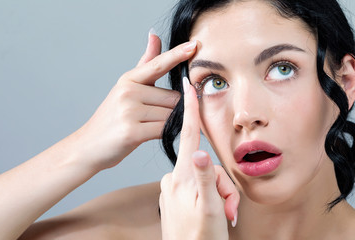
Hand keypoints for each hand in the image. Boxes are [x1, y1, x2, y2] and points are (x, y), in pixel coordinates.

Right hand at [70, 33, 197, 170]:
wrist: (89, 146)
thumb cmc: (112, 117)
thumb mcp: (126, 87)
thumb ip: (146, 63)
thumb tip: (155, 35)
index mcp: (128, 79)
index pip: (158, 64)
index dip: (178, 55)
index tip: (195, 45)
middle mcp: (128, 92)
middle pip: (174, 97)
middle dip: (172, 109)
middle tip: (153, 117)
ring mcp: (129, 111)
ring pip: (171, 115)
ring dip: (168, 123)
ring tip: (147, 126)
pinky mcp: (132, 132)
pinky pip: (164, 130)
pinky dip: (164, 134)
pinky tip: (149, 134)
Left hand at [159, 77, 239, 239]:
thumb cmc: (199, 238)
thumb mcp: (209, 209)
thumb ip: (206, 179)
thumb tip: (201, 153)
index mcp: (183, 176)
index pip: (190, 135)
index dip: (191, 109)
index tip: (188, 86)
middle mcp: (175, 178)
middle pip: (207, 165)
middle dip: (222, 184)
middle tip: (227, 208)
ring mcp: (174, 188)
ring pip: (206, 178)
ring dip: (219, 195)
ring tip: (221, 215)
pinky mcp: (176, 196)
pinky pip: (199, 188)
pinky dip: (210, 198)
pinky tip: (211, 214)